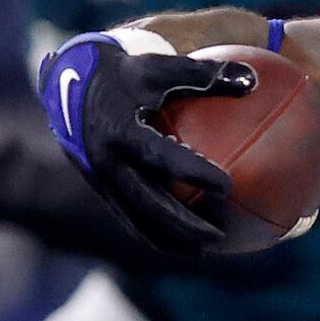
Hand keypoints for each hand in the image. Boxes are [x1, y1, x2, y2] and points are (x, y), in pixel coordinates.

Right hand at [37, 30, 251, 254]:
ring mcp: (99, 180)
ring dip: (169, 239)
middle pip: (148, 204)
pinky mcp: (99, 189)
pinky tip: (182, 243)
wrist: (66, 84)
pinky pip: (128, 217)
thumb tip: (253, 81)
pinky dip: (154, 232)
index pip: (162, 157)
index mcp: (120, 131)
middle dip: (183, 225)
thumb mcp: (160, 67)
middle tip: (218, 236)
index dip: (194, 172)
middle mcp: (106, 161)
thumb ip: (205, 74)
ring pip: (136, 220)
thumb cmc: (124, 73)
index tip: (228, 185)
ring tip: (203, 253)